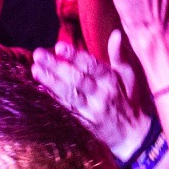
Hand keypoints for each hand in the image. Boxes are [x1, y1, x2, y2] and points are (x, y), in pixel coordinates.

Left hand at [32, 36, 148, 158]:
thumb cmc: (129, 100)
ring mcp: (91, 111)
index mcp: (111, 81)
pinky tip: (41, 89)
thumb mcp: (128, 76)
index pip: (91, 66)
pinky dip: (54, 99)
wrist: (133, 135)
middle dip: (56, 67)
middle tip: (39, 54)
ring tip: (35, 70)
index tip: (59, 47)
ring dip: (51, 82)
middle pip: (77, 80)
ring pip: (69, 95)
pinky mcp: (84, 123)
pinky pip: (67, 109)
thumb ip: (119, 55)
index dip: (75, 56)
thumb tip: (116, 33)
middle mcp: (101, 95)